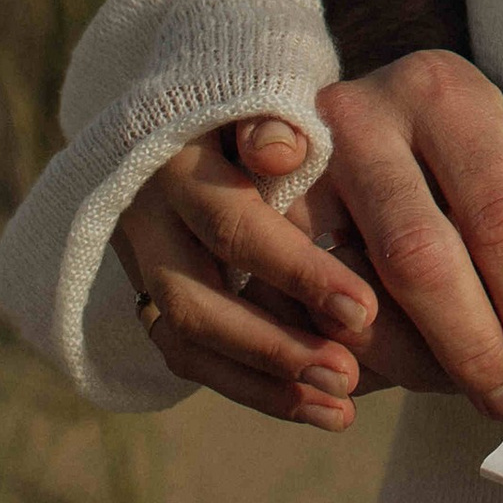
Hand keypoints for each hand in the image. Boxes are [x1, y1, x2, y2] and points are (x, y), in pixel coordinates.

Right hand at [114, 47, 502, 433]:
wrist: (345, 110)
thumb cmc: (448, 155)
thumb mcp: (491, 157)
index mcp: (443, 92)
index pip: (500, 214)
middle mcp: (362, 114)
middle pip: (418, 254)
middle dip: (469, 346)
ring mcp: (289, 162)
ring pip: (340, 290)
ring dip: (395, 367)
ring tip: (448, 397)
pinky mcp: (234, 209)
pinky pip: (270, 306)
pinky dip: (314, 369)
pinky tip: (346, 400)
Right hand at [114, 123, 385, 432]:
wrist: (189, 113)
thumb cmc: (255, 102)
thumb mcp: (263, 93)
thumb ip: (272, 121)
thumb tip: (281, 151)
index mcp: (171, 159)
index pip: (231, 226)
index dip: (297, 271)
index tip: (365, 310)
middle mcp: (142, 218)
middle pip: (196, 301)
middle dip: (276, 346)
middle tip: (348, 375)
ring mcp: (138, 263)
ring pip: (186, 342)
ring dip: (264, 382)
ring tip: (342, 408)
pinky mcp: (150, 297)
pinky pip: (189, 358)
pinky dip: (252, 387)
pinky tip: (318, 409)